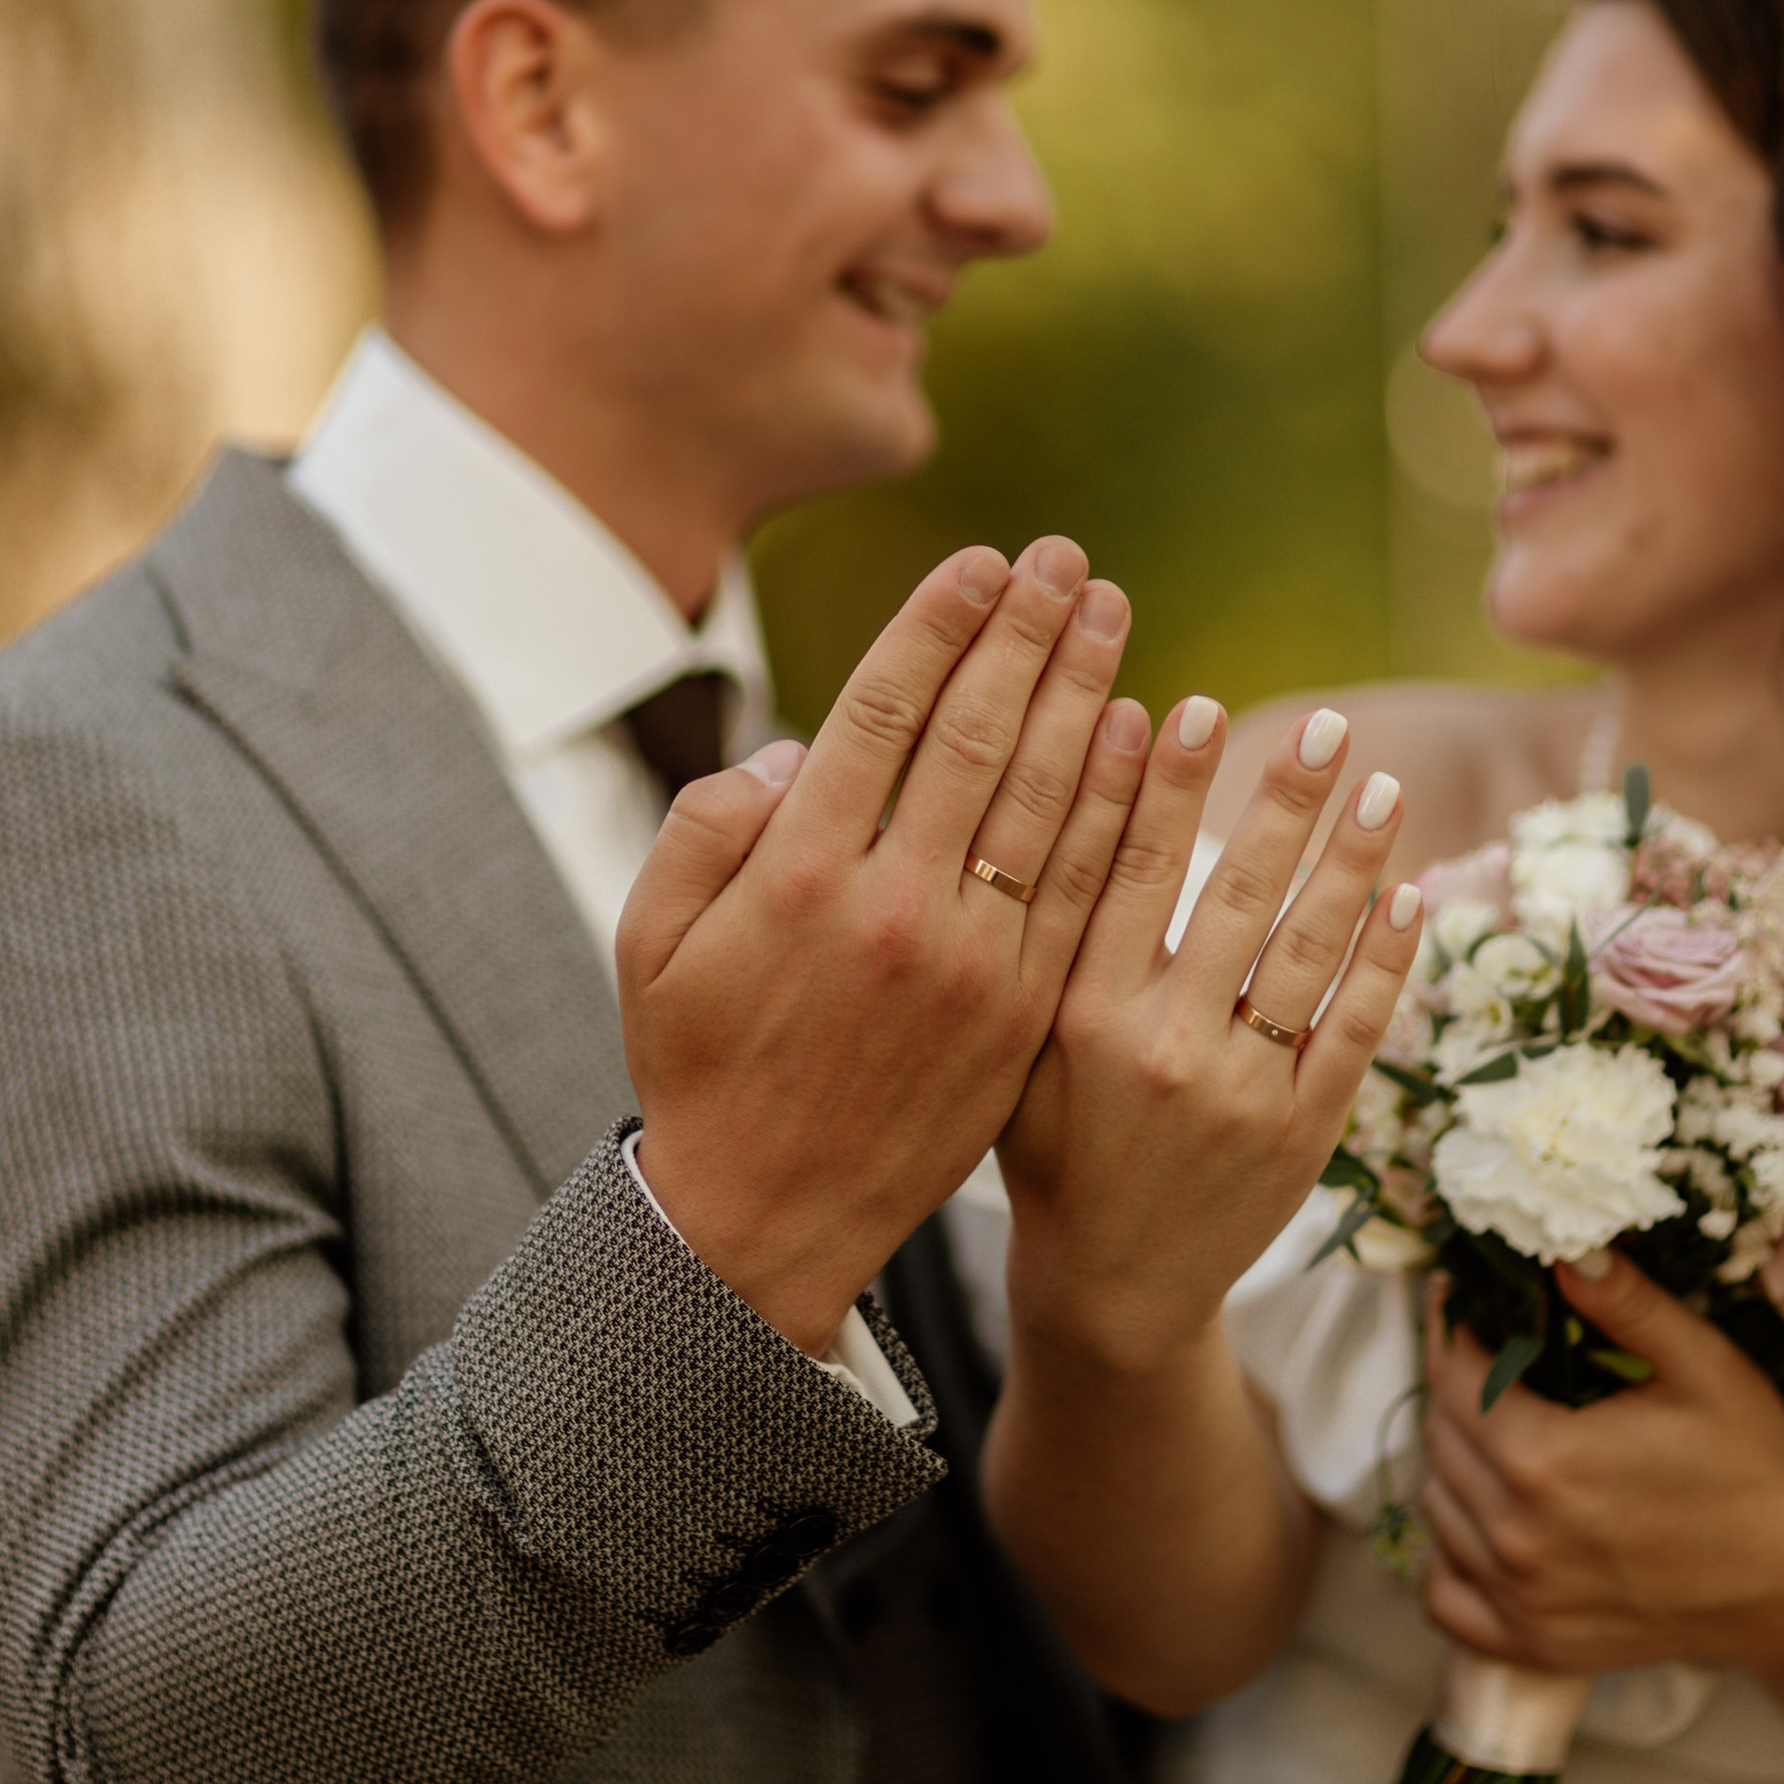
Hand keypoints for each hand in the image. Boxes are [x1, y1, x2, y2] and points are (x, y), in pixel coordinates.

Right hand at [618, 538, 1145, 1353]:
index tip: (984, 563)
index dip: (940, 628)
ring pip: (1045, 801)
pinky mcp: (1021, 1016)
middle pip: (980, 737)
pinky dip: (1112, 806)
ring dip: (1084, 696)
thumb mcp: (650, 942)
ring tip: (1111, 617)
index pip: (885, 714)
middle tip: (1071, 562)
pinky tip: (1133, 739)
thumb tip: (798, 748)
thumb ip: (707, 827)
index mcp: (798, 875)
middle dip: (1028, 636)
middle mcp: (895, 907)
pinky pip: (1081, 890)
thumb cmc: (698, 1068)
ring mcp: (971, 965)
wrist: (763, 1222)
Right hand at [999, 700, 1423, 1375]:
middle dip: (1286, 800)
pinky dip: (1383, 959)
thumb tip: (1081, 792)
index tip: (1200, 707)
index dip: (1165, 783)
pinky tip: (1406, 894)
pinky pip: (1353, 1029)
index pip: (1129, 871)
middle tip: (1326, 727)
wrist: (1110, 1290)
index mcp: (1078, 1016)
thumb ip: (1049, 933)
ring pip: (1308, 950)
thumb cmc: (1051, 1142)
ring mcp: (1240, 1095)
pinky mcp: (1301, 1136)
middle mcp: (1160, 1049)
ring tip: (1384, 785)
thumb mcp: (1020, 1040)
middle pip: (1236, 894)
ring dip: (1354, 859)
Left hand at [1418, 1254, 1783, 1673]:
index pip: (1453, 1375)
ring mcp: (1519, 1600)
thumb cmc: (1753, 1470)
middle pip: (1439, 1436)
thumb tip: (1561, 1249)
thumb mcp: (1703, 1367)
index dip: (1452, 1326)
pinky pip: (1443, 1594)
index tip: (1463, 1296)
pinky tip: (1486, 1519)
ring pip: (1437, 1506)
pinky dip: (1449, 1553)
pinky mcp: (1531, 1643)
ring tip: (1502, 1429)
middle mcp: (1516, 1537)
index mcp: (1546, 1461)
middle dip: (1457, 1384)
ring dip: (1455, 1460)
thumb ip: (1626, 1304)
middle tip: (1491, 1354)